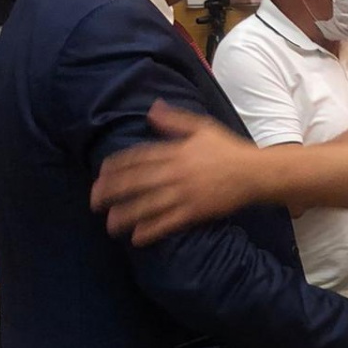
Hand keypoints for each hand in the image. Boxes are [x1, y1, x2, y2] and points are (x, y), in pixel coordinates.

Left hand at [91, 102, 265, 242]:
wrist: (254, 173)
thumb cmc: (229, 149)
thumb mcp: (202, 127)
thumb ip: (175, 120)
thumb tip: (151, 110)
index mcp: (175, 150)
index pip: (138, 157)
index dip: (116, 166)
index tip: (100, 173)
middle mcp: (176, 172)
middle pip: (136, 182)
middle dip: (112, 192)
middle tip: (93, 201)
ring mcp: (185, 193)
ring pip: (148, 205)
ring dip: (126, 215)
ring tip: (110, 225)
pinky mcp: (195, 212)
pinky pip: (168, 222)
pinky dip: (151, 230)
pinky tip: (137, 238)